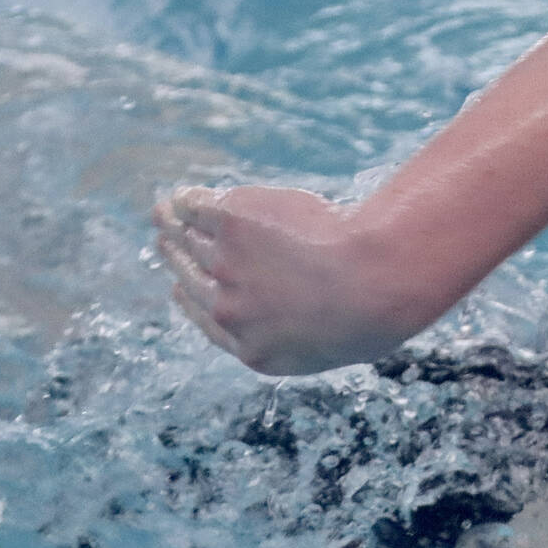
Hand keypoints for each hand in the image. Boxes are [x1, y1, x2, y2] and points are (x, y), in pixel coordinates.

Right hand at [151, 185, 421, 375]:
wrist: (376, 279)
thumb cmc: (380, 309)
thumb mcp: (345, 338)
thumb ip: (316, 331)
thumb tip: (322, 318)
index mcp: (256, 352)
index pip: (208, 324)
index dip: (192, 301)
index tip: (180, 289)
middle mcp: (230, 312)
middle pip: (190, 280)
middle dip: (177, 260)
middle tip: (168, 240)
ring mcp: (227, 266)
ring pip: (187, 242)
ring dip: (173, 224)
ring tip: (166, 211)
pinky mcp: (231, 222)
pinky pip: (196, 208)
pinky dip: (187, 201)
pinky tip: (185, 196)